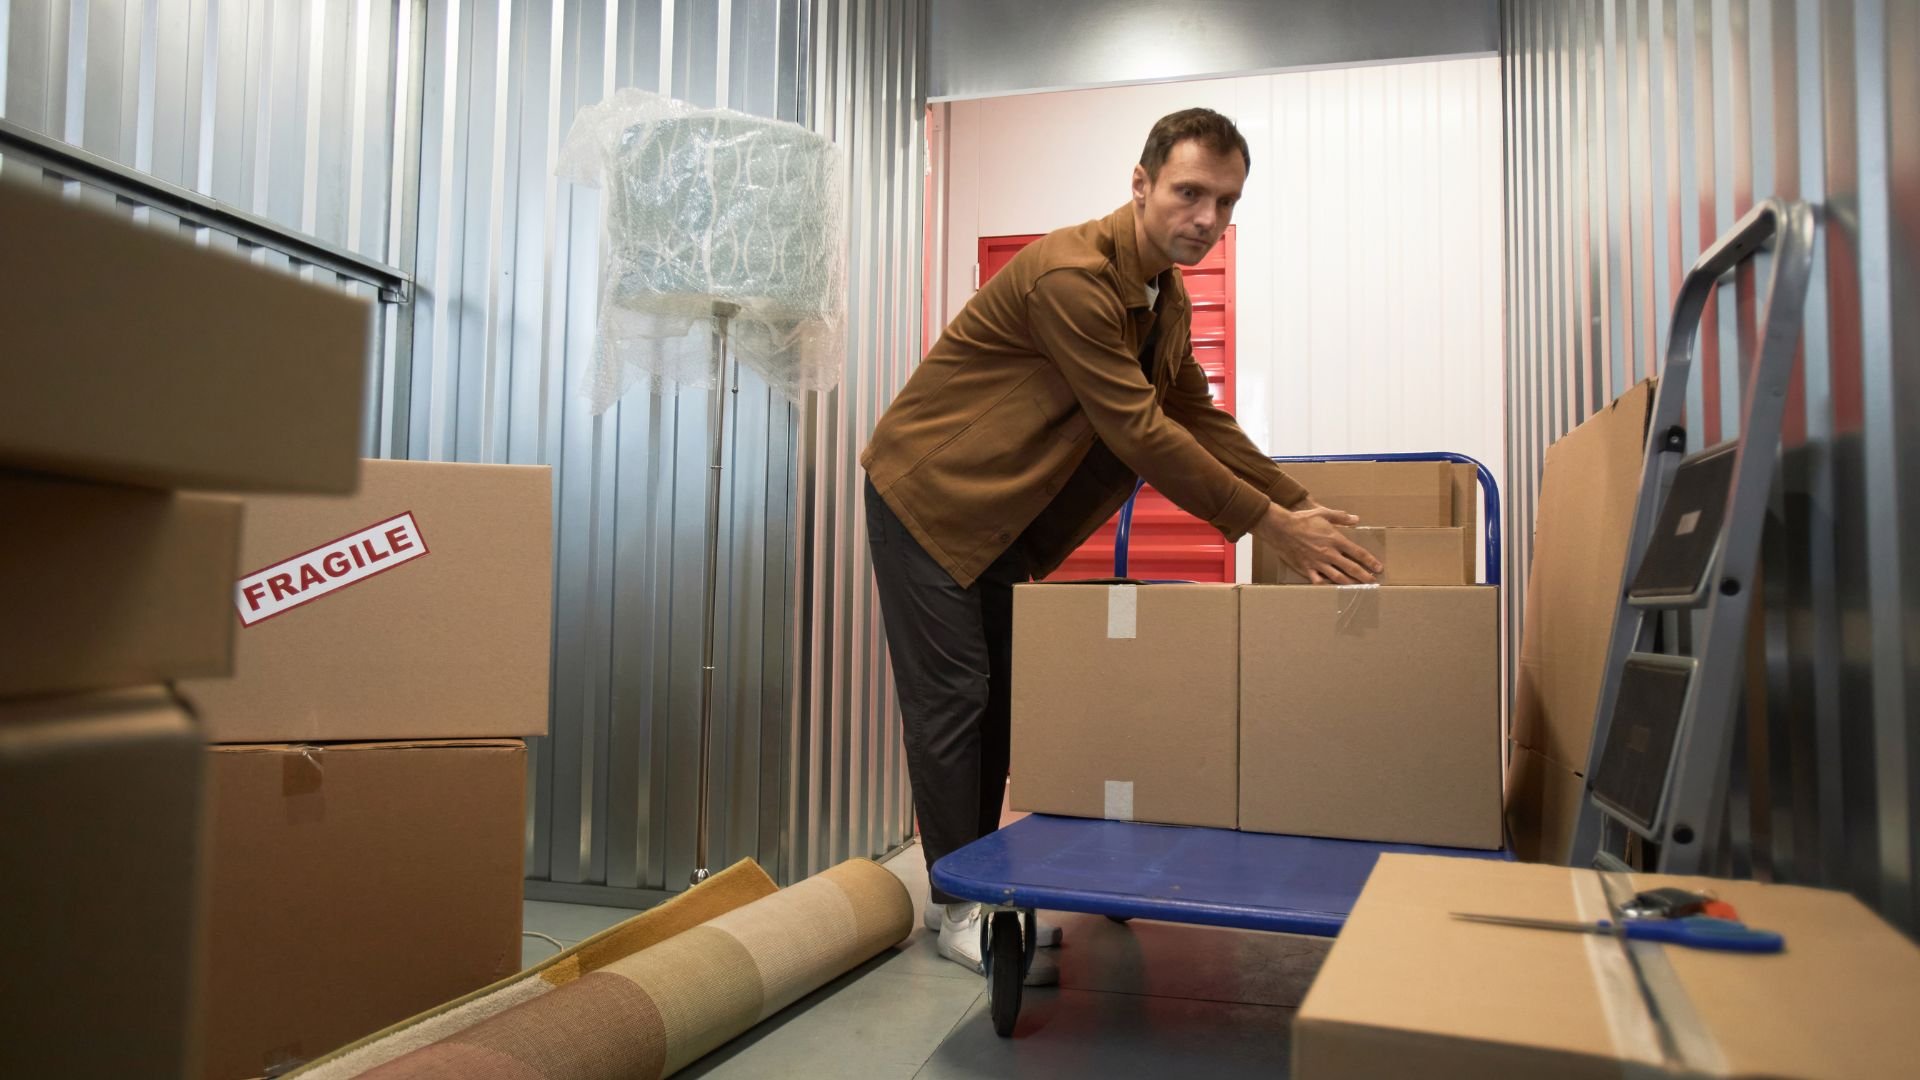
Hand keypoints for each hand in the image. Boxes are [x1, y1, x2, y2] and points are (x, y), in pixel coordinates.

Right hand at [1253, 502, 1382, 583]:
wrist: (1281, 528)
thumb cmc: (1302, 519)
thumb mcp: (1323, 513)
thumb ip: (1341, 517)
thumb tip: (1356, 519)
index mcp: (1335, 540)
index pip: (1358, 553)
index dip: (1370, 561)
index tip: (1378, 568)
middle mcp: (1329, 553)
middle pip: (1351, 568)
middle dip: (1364, 576)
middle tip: (1373, 582)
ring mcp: (1318, 563)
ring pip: (1337, 577)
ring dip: (1350, 583)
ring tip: (1358, 588)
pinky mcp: (1306, 568)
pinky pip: (1318, 580)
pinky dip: (1326, 586)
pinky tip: (1332, 589)